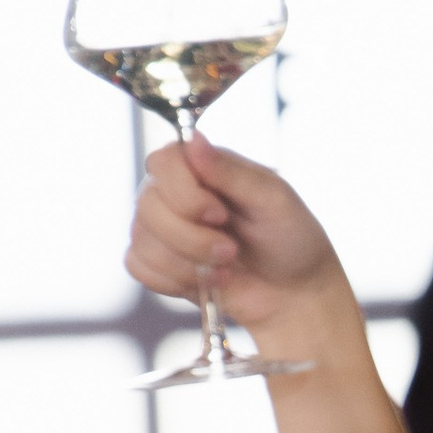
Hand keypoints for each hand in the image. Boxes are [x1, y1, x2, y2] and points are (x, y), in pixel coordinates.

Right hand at [128, 137, 344, 350]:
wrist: (294, 293)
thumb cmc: (290, 239)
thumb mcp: (273, 199)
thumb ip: (231, 172)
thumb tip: (192, 139)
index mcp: (202, 166)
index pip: (162, 162)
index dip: (184, 193)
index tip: (220, 214)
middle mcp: (175, 192)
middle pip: (147, 205)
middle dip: (192, 238)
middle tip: (231, 250)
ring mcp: (162, 227)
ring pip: (141, 239)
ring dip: (188, 263)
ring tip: (225, 267)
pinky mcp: (158, 263)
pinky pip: (138, 266)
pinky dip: (174, 280)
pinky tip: (206, 281)